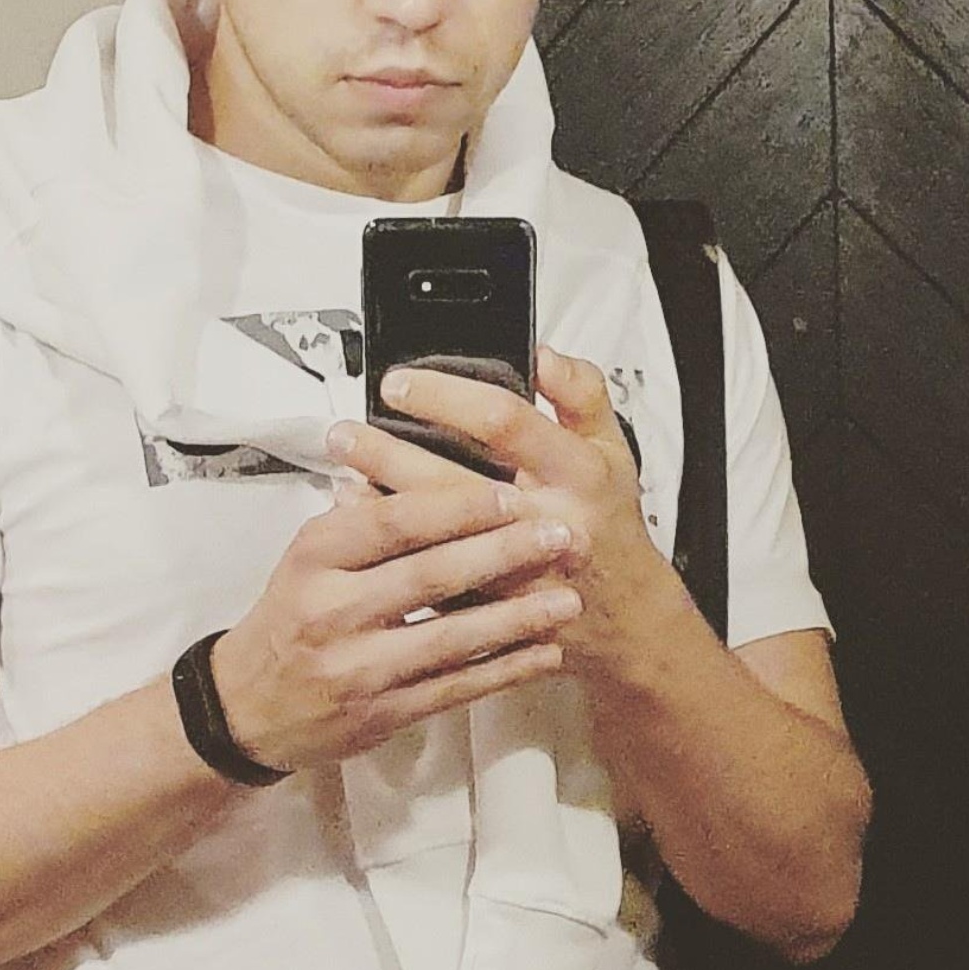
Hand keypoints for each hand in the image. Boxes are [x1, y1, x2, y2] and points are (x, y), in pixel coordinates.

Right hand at [210, 466, 585, 773]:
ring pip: (451, 639)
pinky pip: (454, 689)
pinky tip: (544, 653)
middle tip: (561, 536)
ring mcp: (358, 669)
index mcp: (316, 556)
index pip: (394, 523)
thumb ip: (366, 519)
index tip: (512, 494)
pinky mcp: (381, 715)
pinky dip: (504, 671)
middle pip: (429, 576)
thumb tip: (431, 463)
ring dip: (516, 619)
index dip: (457, 508)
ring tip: (569, 600)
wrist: (248, 706)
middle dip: (503, 555)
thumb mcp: (309, 555)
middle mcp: (333, 611)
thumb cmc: (291, 614)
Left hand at [340, 346, 683, 681]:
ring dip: (379, 502)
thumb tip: (539, 352)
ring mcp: (513, 573)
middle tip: (345, 431)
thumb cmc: (609, 522)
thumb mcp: (613, 445)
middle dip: (388, 453)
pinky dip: (390, 551)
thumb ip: (580, 390)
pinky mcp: (489, 611)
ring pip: (432, 537)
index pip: (504, 421)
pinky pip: (426, 580)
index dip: (445, 397)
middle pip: (451, 482)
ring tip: (344, 470)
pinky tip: (363, 522)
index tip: (399, 382)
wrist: (624, 617)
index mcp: (574, 472)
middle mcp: (543, 522)